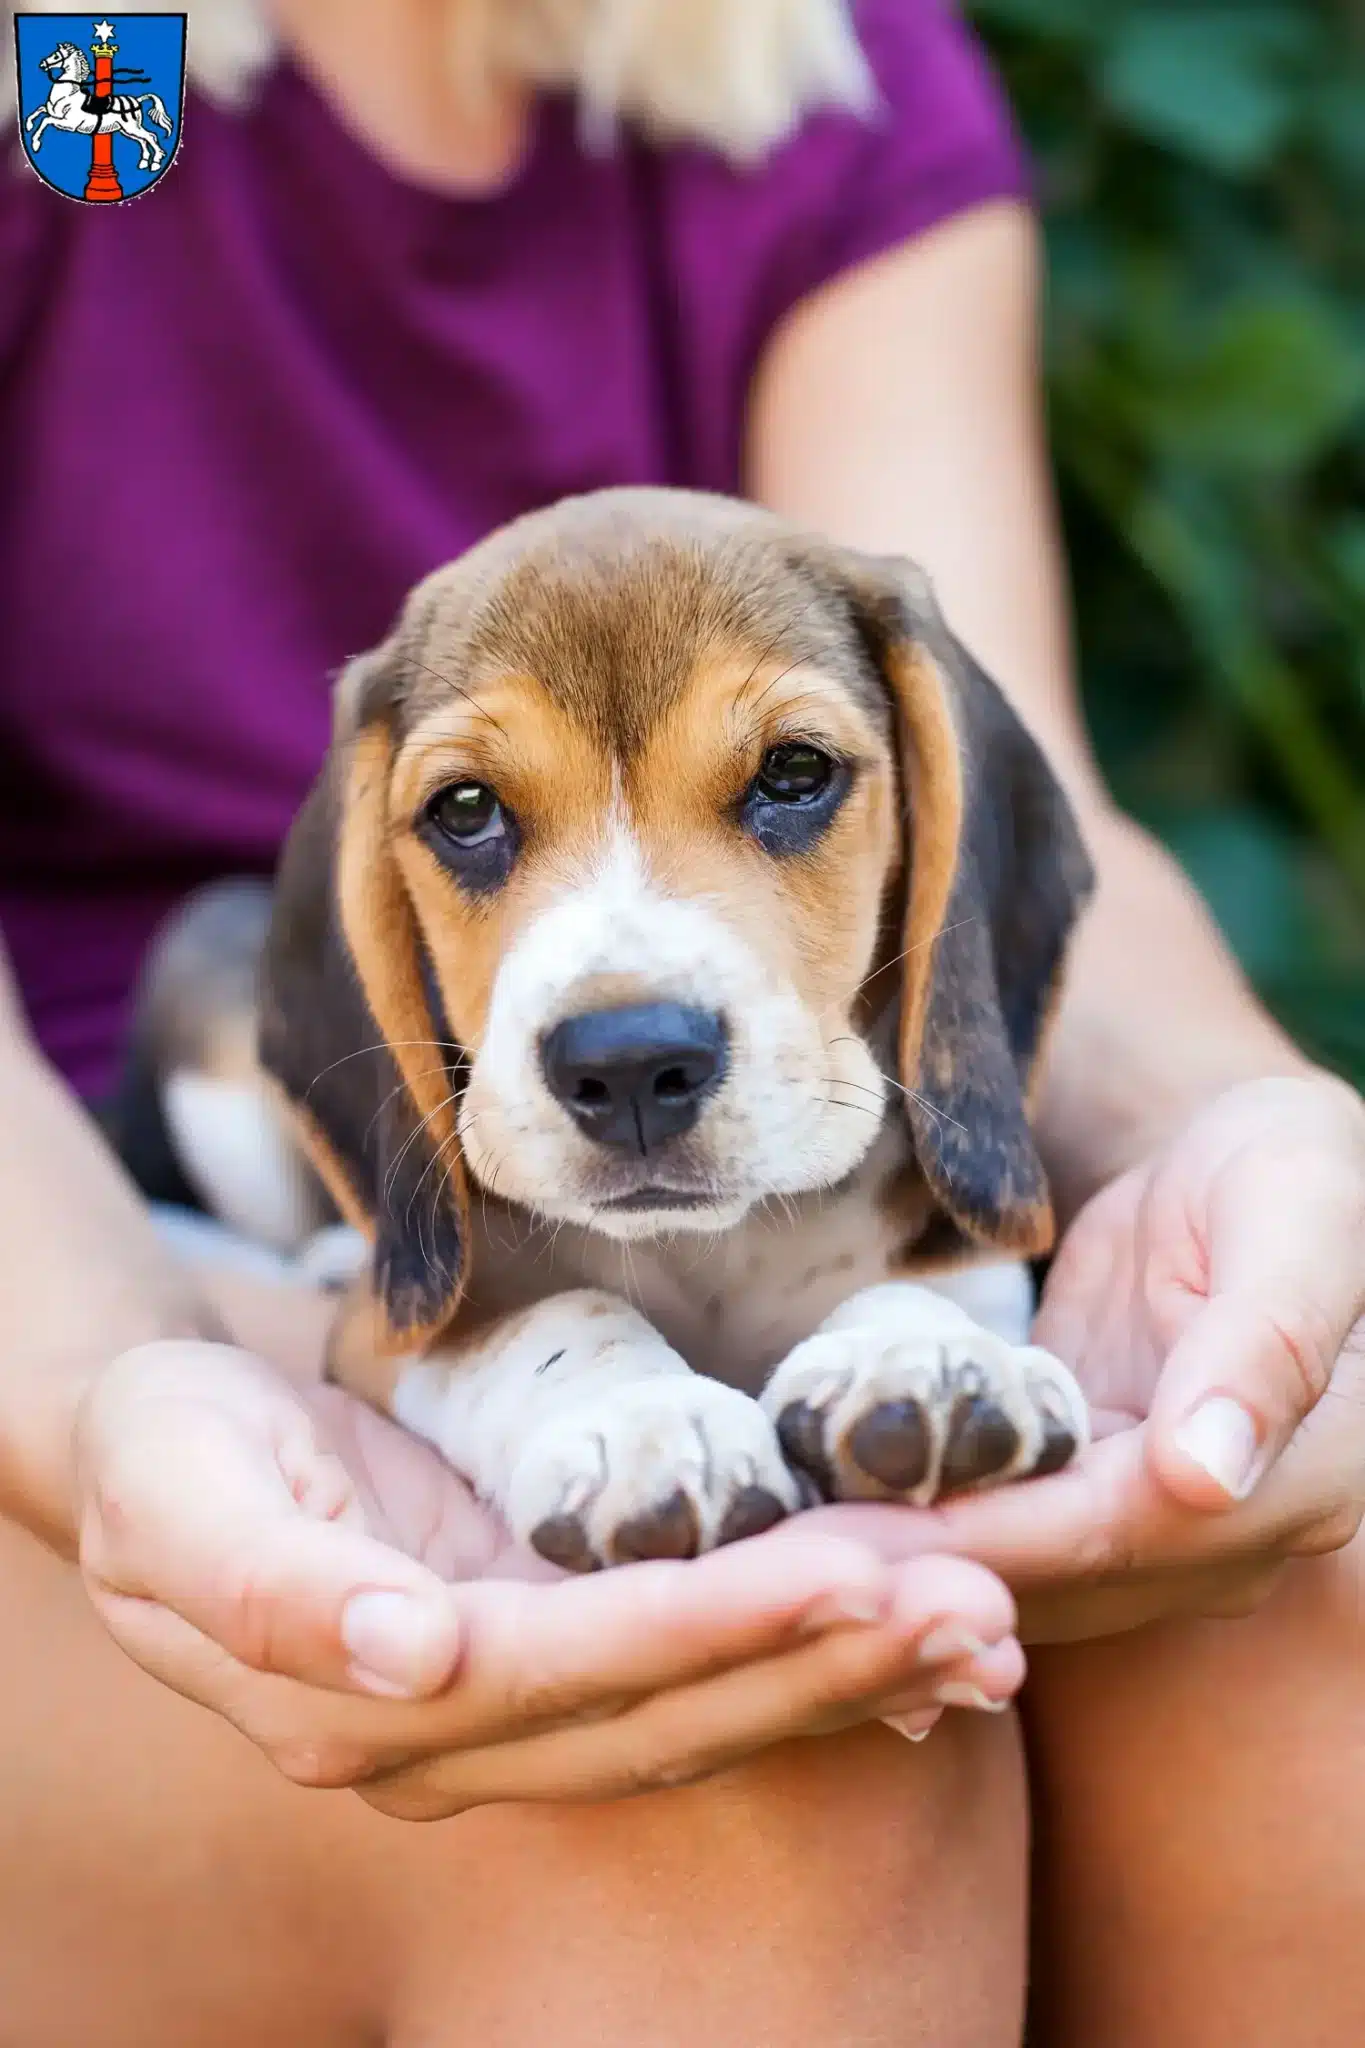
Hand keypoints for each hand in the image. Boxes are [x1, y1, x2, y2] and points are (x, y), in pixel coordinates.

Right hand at [73, 1339, 1023, 1813]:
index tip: (857, 1583)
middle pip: (676, 1710)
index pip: (583, 1671)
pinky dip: (803, 1654)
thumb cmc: (165, 1454)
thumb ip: (278, 1591)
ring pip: (706, 1704)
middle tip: (981, 1610)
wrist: (166, 1449)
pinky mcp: (553, 1640)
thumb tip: (414, 1658)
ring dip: (848, 1668)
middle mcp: (469, 1727)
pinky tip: (910, 1634)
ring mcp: (519, 1696)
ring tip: (986, 1622)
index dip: (722, 1634)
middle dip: (832, 1661)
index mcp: (378, 1699)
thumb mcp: (178, 1497)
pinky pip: (693, 1665)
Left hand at [805, 1075, 1364, 1641]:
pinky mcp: (1089, 1491)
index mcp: (1293, 1483)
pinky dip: (908, 1531)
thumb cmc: (1294, 1169)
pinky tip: (810, 1520)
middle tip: (761, 1563)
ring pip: (1011, 1571)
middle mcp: (1223, 1536)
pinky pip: (995, 1525)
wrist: (1264, 1173)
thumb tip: (1205, 1477)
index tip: (852, 1547)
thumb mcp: (1299, 1213)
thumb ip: (1267, 1341)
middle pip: (1046, 1577)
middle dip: (905, 1573)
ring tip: (760, 1551)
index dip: (977, 1545)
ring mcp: (1154, 1523)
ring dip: (893, 1567)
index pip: (1109, 1536)